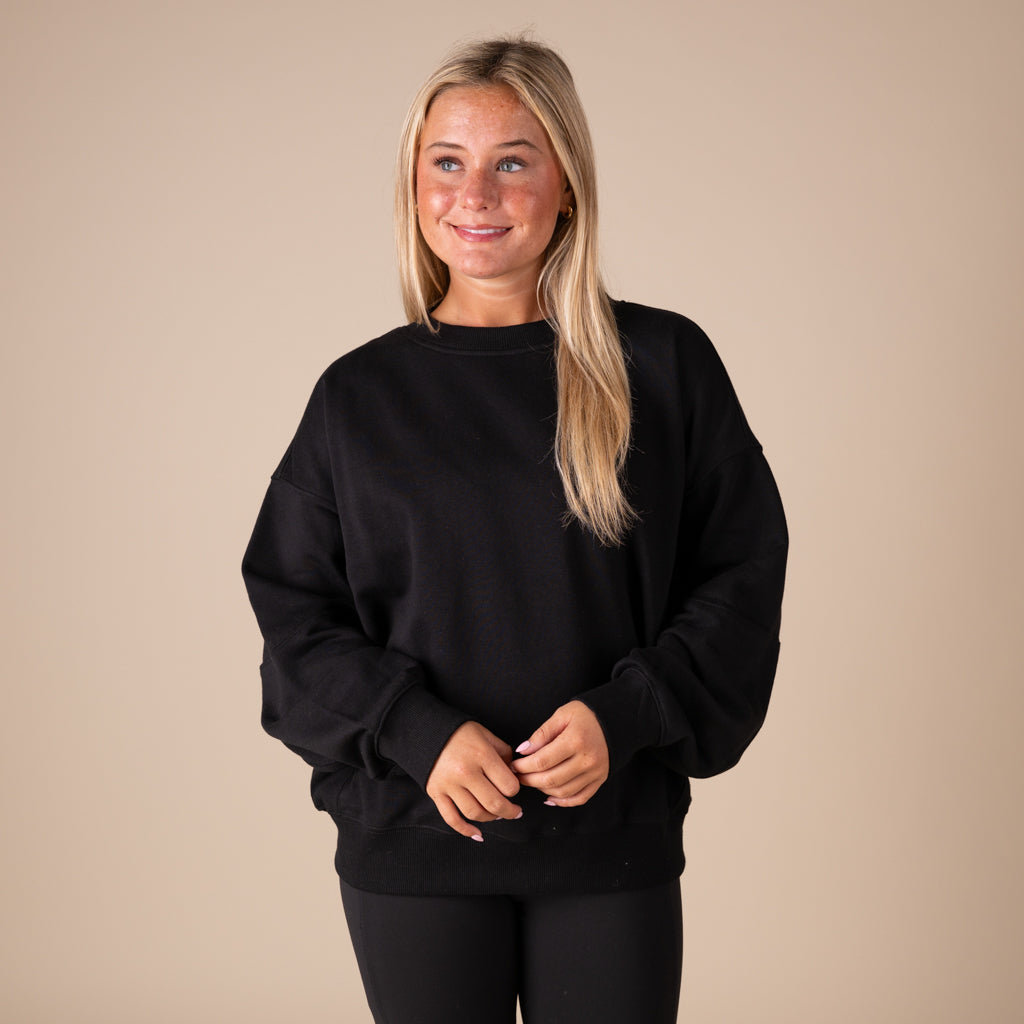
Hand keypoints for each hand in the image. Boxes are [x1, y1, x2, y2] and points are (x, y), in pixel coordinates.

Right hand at [425, 721, 521, 840]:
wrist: (426, 731)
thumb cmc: (459, 732)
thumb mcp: (485, 734)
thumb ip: (503, 753)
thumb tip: (514, 772)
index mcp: (481, 755)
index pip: (508, 785)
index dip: (515, 789)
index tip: (514, 787)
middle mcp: (466, 772)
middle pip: (494, 804)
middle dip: (510, 811)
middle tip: (515, 811)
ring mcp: (449, 785)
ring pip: (475, 813)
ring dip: (491, 819)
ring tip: (497, 815)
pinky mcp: (436, 793)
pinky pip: (452, 819)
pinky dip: (465, 830)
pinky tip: (477, 834)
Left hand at [513, 701, 608, 806]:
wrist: (613, 721)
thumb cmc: (584, 716)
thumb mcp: (561, 715)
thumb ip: (541, 734)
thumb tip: (523, 751)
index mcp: (575, 741)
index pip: (542, 761)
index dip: (523, 766)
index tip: (513, 765)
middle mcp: (587, 760)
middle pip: (551, 779)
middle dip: (529, 780)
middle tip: (518, 775)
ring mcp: (595, 773)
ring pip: (563, 792)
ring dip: (542, 790)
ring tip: (532, 781)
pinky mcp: (599, 780)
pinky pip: (579, 798)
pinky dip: (562, 801)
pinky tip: (549, 797)